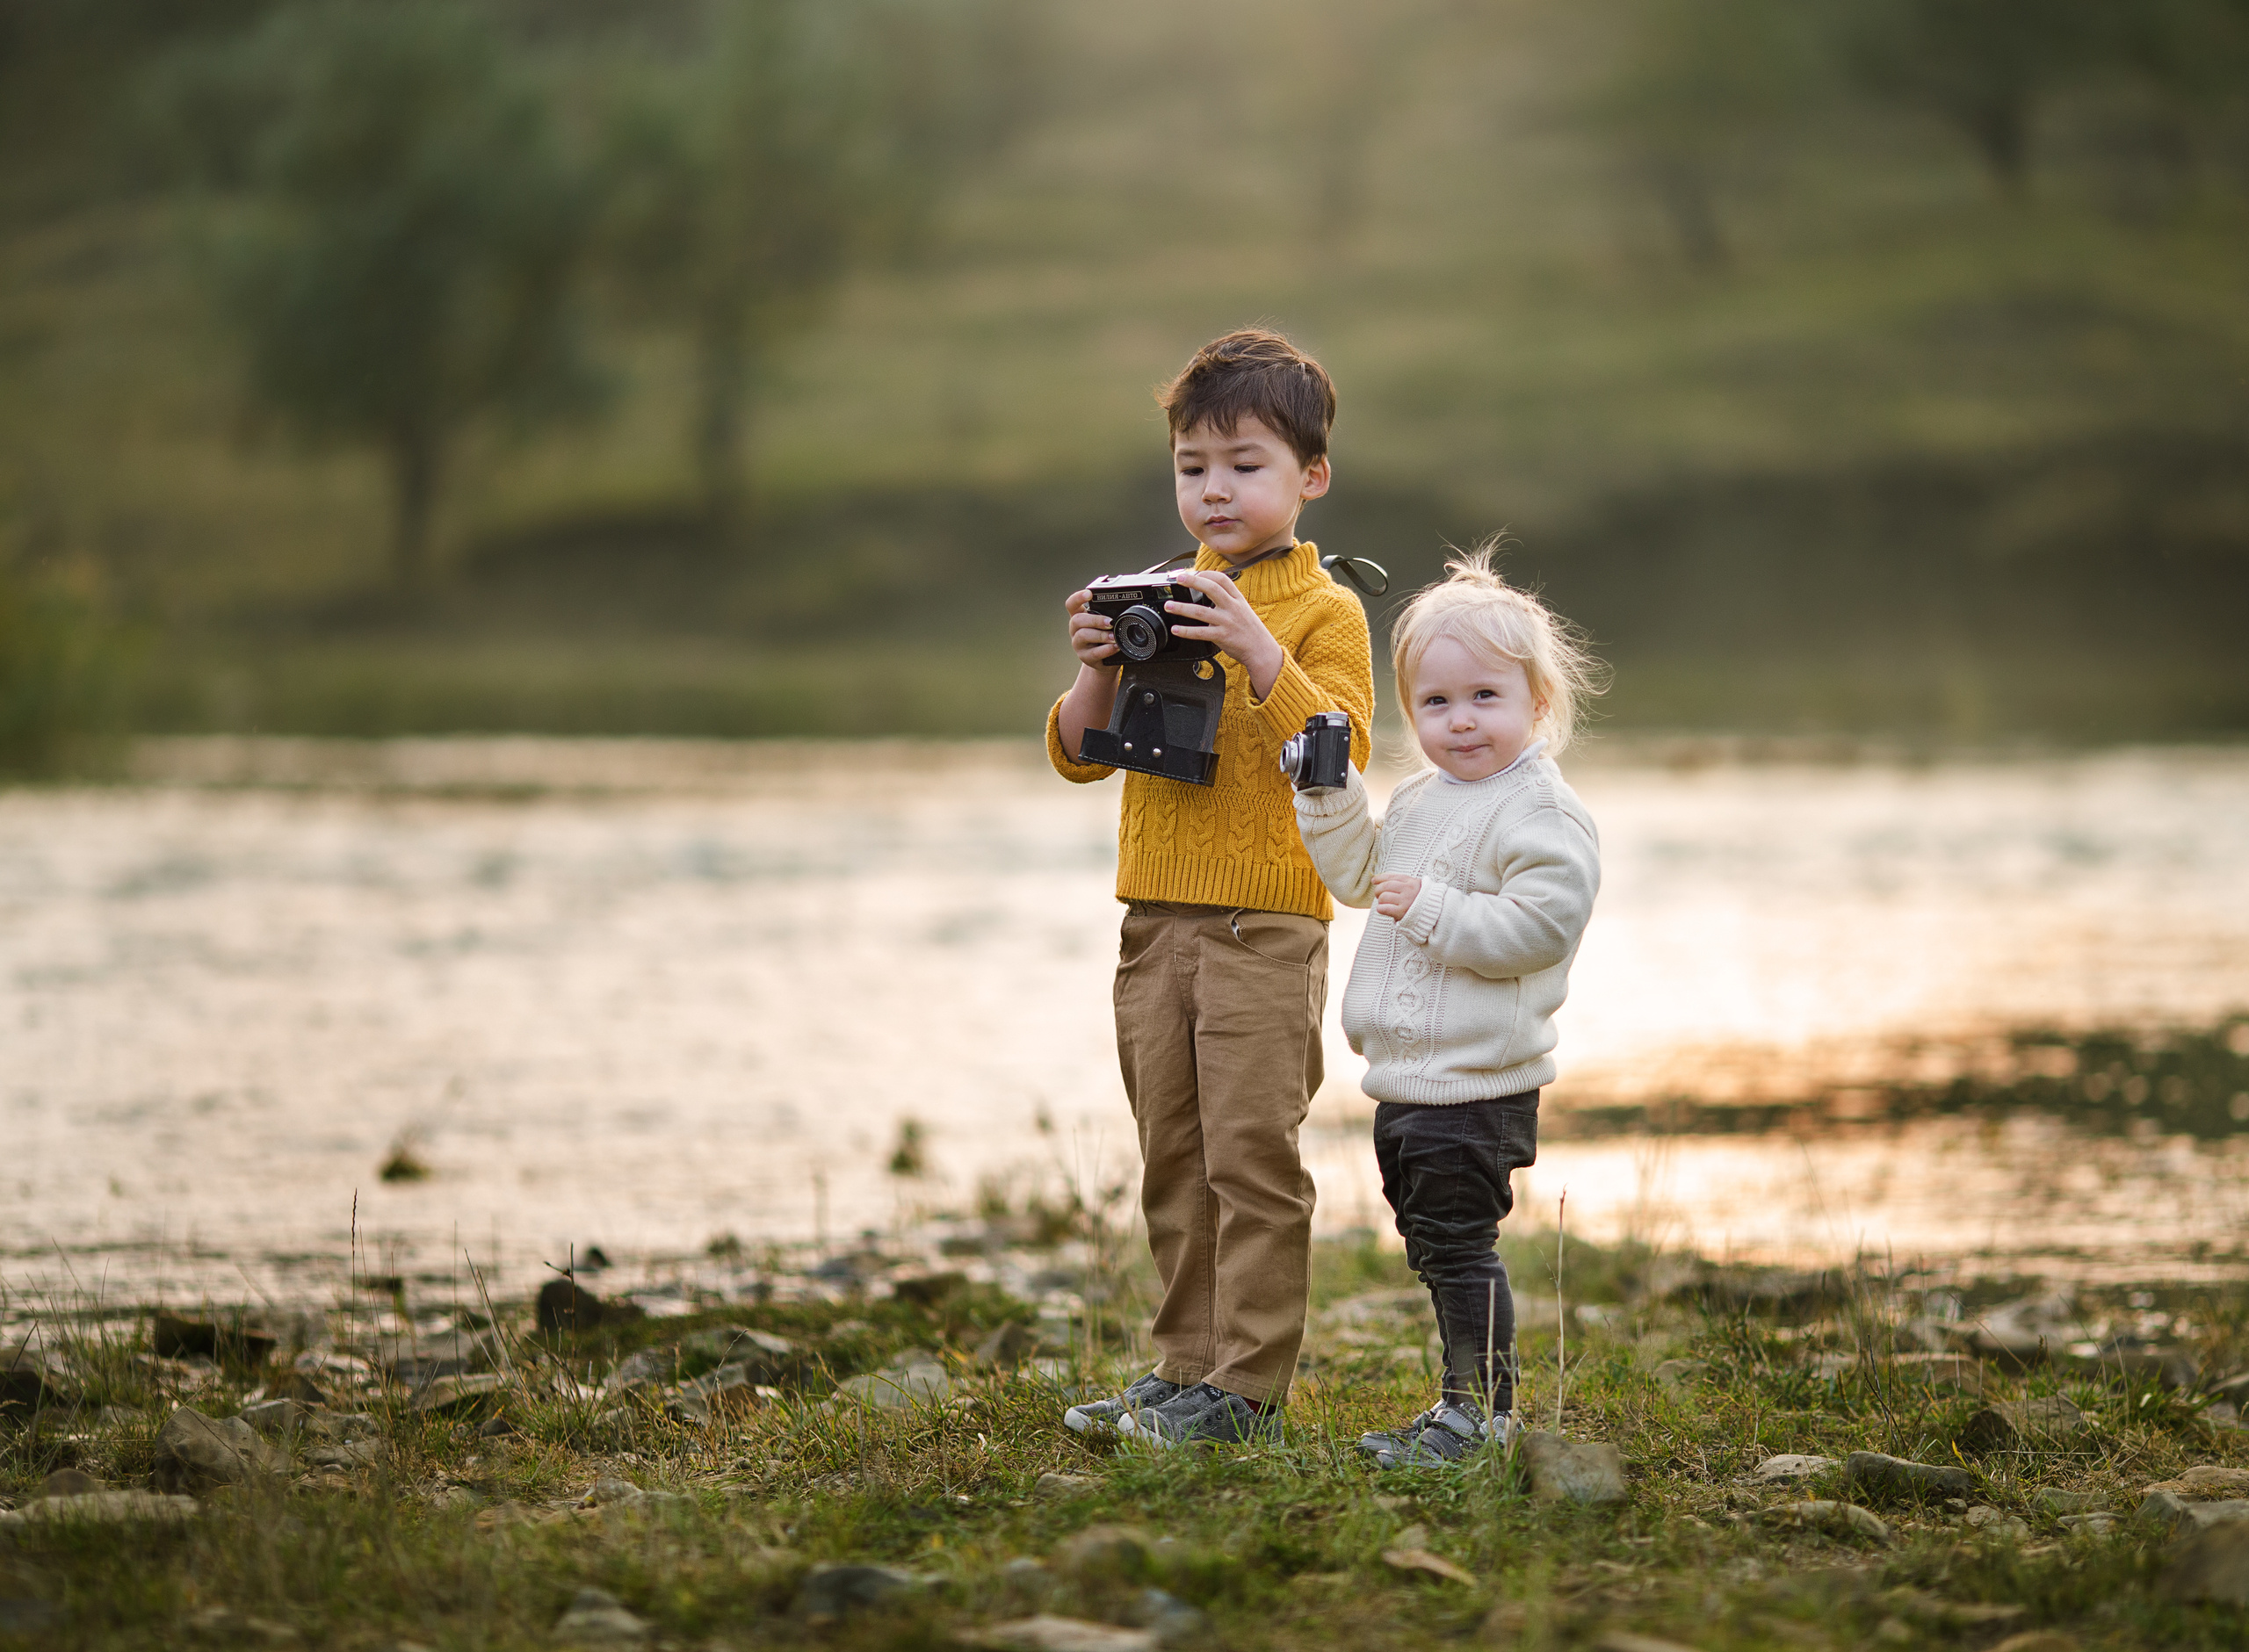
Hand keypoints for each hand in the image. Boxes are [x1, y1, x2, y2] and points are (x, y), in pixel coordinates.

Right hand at [1065, 588, 1118, 671]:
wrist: (1104, 661)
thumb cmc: (1104, 638)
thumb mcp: (1104, 625)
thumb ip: (1109, 615)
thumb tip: (1129, 607)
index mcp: (1079, 617)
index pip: (1072, 604)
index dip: (1078, 597)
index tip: (1089, 594)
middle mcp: (1075, 630)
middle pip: (1077, 620)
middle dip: (1095, 620)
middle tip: (1109, 622)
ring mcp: (1078, 644)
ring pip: (1083, 636)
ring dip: (1100, 635)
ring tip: (1114, 637)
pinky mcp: (1085, 657)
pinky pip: (1093, 653)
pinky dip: (1106, 649)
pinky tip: (1115, 647)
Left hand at [1165, 569, 1283, 696]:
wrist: (1262, 650)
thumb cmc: (1250, 631)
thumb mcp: (1243, 609)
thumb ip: (1227, 601)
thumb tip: (1209, 593)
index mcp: (1238, 599)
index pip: (1223, 580)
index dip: (1207, 574)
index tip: (1195, 572)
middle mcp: (1232, 608)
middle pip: (1212, 589)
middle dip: (1194, 582)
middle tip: (1179, 579)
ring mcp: (1227, 622)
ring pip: (1200, 611)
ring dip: (1182, 608)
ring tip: (1169, 605)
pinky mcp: (1222, 636)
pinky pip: (1200, 633)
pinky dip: (1186, 631)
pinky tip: (1176, 629)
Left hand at [1371, 874, 1422, 920]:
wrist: (1433, 914)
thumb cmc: (1420, 901)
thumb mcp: (1415, 887)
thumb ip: (1401, 882)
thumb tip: (1377, 879)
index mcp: (1411, 882)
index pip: (1391, 877)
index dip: (1380, 878)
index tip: (1374, 880)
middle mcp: (1408, 890)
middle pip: (1385, 886)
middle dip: (1378, 890)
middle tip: (1379, 895)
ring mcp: (1405, 901)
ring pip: (1383, 897)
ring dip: (1380, 901)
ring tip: (1384, 903)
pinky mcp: (1402, 912)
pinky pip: (1384, 908)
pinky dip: (1381, 909)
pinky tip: (1384, 909)